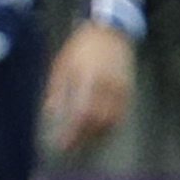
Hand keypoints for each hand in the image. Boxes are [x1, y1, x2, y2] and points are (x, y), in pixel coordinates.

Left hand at [44, 23, 133, 152]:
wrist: (110, 32)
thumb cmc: (80, 48)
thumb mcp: (62, 65)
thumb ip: (57, 90)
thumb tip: (51, 112)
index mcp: (88, 79)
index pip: (81, 114)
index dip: (72, 132)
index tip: (62, 145)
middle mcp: (107, 86)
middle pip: (97, 121)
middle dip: (83, 137)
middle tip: (70, 147)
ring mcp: (120, 88)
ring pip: (112, 120)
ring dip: (97, 135)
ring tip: (82, 141)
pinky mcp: (128, 89)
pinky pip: (121, 114)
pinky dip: (110, 126)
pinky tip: (99, 130)